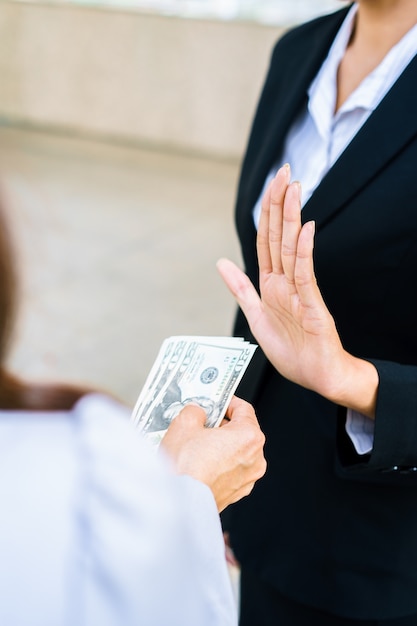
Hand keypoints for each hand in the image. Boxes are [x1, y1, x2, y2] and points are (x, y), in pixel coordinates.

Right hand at [160, 396, 265, 511]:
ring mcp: (247, 479)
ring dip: (220, 445)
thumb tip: (198, 412)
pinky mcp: (236, 494)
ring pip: (236, 452)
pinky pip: (230, 470)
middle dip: (222, 424)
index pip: (244, 409)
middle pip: (241, 431)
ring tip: (196, 443)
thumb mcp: (185, 423)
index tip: (216, 401)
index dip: (227, 401)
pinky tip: (199, 462)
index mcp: (249, 437)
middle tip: (202, 421)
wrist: (178, 503)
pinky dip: (219, 463)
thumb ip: (196, 410)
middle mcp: (255, 459)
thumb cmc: (185, 467)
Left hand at [217, 165, 377, 416]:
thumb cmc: (293, 349)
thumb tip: (221, 262)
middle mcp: (286, 281)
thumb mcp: (255, 315)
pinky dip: (303, 251)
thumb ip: (240, 288)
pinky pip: (305, 274)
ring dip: (291, 218)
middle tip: (284, 171)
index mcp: (270, 283)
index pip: (265, 240)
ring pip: (292, 248)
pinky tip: (303, 228)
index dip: (265, 213)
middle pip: (279, 236)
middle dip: (279, 203)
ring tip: (294, 188)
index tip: (271, 185)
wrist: (317, 376)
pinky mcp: (312, 304)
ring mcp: (300, 291)